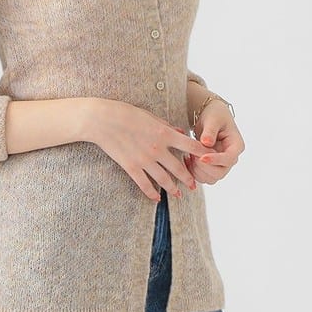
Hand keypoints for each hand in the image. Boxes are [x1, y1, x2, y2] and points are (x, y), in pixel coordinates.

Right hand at [86, 99, 202, 201]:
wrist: (102, 120)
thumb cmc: (125, 113)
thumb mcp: (150, 116)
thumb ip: (166, 126)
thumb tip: (180, 132)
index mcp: (165, 133)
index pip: (190, 146)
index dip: (202, 154)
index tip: (209, 160)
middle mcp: (158, 149)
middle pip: (179, 168)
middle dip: (188, 179)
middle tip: (194, 186)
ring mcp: (144, 160)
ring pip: (164, 180)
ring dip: (173, 189)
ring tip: (179, 195)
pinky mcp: (131, 167)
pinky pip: (144, 184)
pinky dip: (151, 193)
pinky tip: (157, 199)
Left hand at [184, 102, 241, 184]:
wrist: (210, 118)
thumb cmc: (214, 115)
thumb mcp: (212, 119)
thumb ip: (210, 131)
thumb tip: (207, 142)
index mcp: (236, 146)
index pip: (229, 159)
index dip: (215, 160)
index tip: (201, 157)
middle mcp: (230, 158)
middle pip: (219, 173)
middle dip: (203, 166)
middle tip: (192, 153)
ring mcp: (221, 165)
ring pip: (210, 179)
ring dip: (197, 170)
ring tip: (190, 154)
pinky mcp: (212, 168)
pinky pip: (202, 178)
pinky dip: (193, 172)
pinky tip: (187, 159)